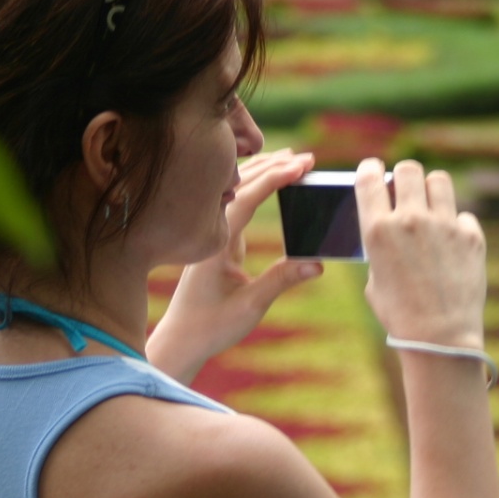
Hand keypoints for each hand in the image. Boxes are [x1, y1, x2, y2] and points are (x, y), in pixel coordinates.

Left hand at [148, 148, 323, 384]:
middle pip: (240, 185)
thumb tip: (318, 262)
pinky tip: (270, 180)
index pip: (246, 198)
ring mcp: (213, 233)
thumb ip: (282, 280)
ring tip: (292, 159)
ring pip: (237, 190)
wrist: (181, 339)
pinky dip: (256, 186)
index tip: (300, 166)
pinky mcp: (218, 239)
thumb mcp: (250, 306)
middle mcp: (211, 232)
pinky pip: (237, 203)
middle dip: (273, 167)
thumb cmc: (211, 326)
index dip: (275, 178)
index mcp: (215, 243)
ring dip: (264, 172)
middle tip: (306, 158)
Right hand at [358, 158, 485, 348]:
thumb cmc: (400, 314)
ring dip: (432, 190)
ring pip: (439, 180)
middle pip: (408, 169)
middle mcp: (410, 220)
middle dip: (404, 177)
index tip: (373, 170)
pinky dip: (456, 225)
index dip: (370, 168)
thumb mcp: (375, 278)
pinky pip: (462, 215)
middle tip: (405, 190)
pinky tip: (451, 245)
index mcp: (377, 230)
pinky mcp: (471, 236)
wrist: (439, 338)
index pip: (369, 176)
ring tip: (431, 209)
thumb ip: (380, 245)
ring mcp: (444, 226)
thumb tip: (388, 224)